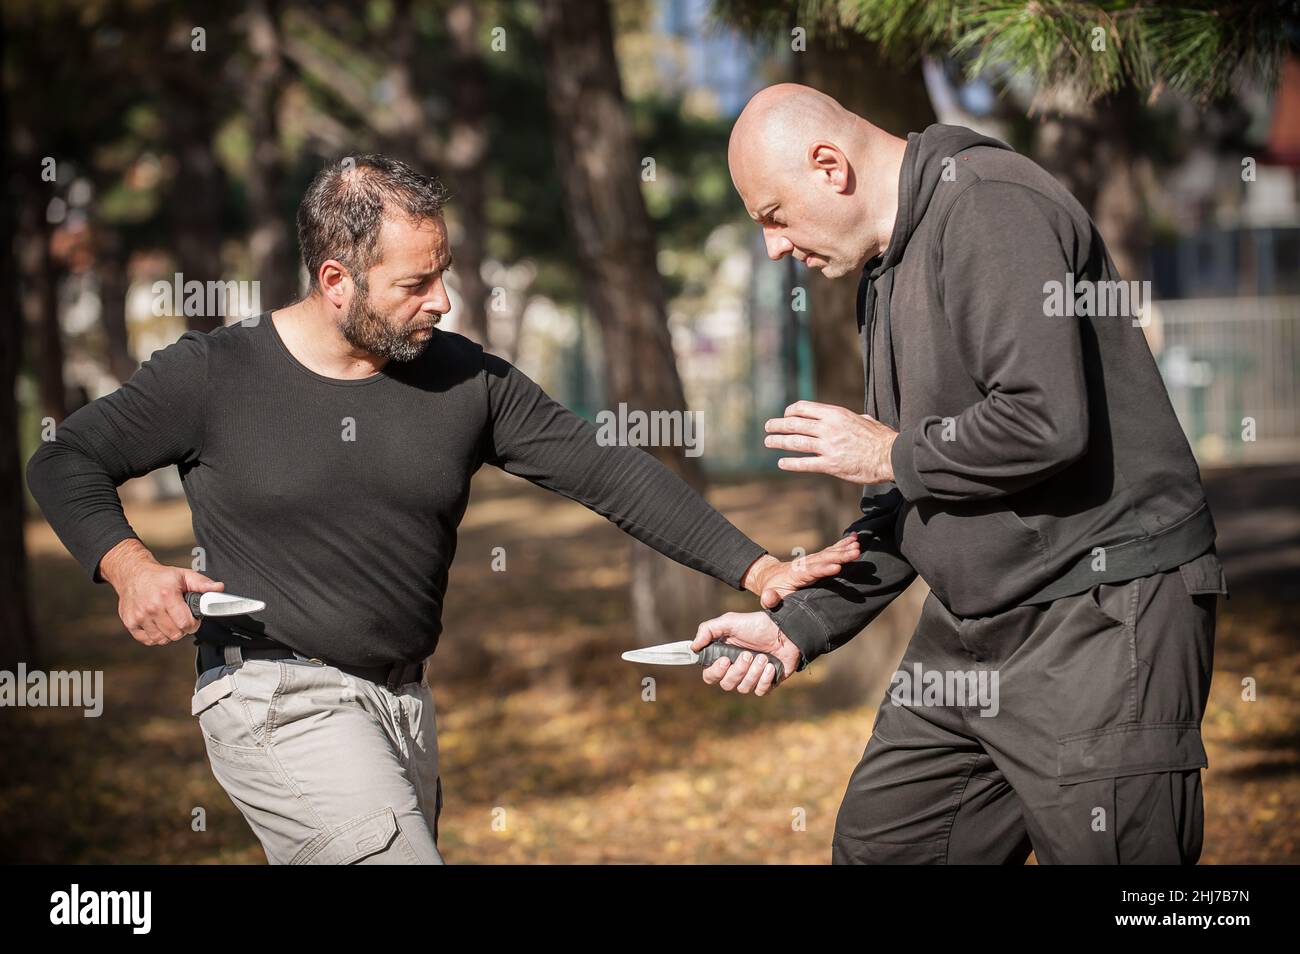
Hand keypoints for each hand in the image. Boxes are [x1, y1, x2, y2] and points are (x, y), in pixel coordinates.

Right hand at [99, 539, 225, 645]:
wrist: (133, 574)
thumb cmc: (160, 577)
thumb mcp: (184, 575)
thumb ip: (203, 584)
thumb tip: (219, 588)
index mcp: (167, 595)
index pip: (186, 624)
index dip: (193, 624)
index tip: (193, 620)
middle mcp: (151, 607)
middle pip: (175, 634)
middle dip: (183, 629)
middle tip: (181, 619)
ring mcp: (139, 616)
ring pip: (162, 639)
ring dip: (169, 633)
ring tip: (169, 621)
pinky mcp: (130, 622)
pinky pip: (148, 640)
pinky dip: (155, 636)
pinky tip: (158, 624)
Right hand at [691, 612, 797, 695]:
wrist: (785, 629)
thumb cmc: (756, 624)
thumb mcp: (729, 621)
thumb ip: (708, 630)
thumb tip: (693, 647)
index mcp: (723, 658)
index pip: (710, 676)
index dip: (715, 672)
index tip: (725, 659)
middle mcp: (736, 670)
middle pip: (726, 684)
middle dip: (738, 670)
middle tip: (748, 654)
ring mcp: (751, 678)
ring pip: (744, 688)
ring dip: (754, 672)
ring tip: (763, 657)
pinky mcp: (767, 683)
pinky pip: (760, 691)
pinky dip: (765, 678)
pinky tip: (771, 665)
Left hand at [742, 535, 858, 608]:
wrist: (772, 577)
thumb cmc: (773, 591)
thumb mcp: (769, 597)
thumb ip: (769, 598)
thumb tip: (768, 598)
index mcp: (796, 574)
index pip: (811, 571)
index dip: (823, 569)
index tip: (838, 567)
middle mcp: (806, 564)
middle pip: (824, 559)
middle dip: (840, 555)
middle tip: (856, 552)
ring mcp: (813, 560)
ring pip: (830, 553)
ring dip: (845, 548)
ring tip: (858, 544)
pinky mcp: (819, 559)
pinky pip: (832, 550)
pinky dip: (843, 543)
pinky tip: (855, 537)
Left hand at [765, 401, 897, 484]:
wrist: (891, 456)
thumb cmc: (881, 438)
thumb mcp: (865, 420)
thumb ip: (854, 419)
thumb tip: (856, 418)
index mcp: (836, 414)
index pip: (804, 408)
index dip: (791, 412)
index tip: (785, 416)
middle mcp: (829, 428)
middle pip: (795, 424)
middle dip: (778, 425)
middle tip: (768, 427)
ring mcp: (829, 447)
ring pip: (796, 443)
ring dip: (779, 442)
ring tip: (768, 442)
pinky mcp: (831, 465)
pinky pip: (806, 463)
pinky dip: (791, 463)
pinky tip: (781, 463)